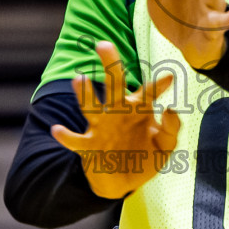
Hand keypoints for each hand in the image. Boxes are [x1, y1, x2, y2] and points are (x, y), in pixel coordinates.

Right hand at [51, 41, 181, 199]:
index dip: (158, 85)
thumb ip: (170, 129)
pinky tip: (57, 130)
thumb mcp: (164, 148)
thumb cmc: (145, 158)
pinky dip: (66, 136)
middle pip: (114, 85)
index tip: (170, 77)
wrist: (122, 183)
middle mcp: (118, 114)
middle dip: (110, 65)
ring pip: (91, 106)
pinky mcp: (88, 147)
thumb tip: (170, 109)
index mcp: (139, 111)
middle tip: (104, 45)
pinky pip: (75, 140)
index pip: (149, 93)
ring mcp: (101, 128)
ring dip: (84, 94)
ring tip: (80, 79)